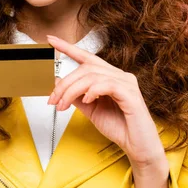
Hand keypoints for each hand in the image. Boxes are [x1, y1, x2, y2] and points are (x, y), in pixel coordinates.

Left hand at [46, 35, 165, 166]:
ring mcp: (127, 83)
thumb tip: (56, 83)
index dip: (68, 47)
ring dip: (72, 90)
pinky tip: (86, 101)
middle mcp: (119, 75)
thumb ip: (74, 95)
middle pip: (86, 67)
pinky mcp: (131, 95)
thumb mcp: (88, 108)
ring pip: (92, 76)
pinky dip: (92, 91)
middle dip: (65, 83)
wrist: (137, 147)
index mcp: (109, 76)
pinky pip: (107, 84)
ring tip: (63, 105)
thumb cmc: (118, 127)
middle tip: (53, 99)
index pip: (87, 57)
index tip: (51, 40)